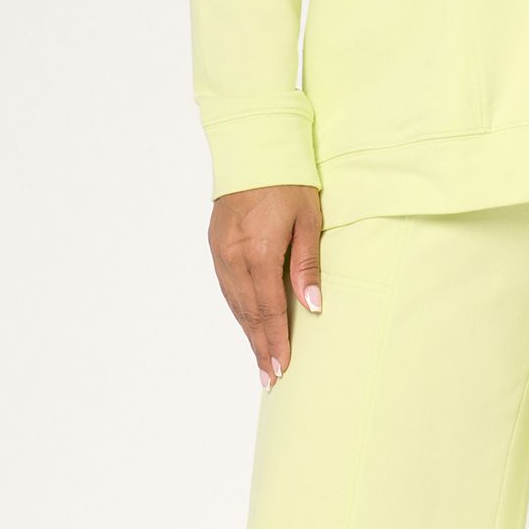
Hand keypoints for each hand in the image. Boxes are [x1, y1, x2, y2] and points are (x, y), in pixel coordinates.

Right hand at [208, 184, 322, 389]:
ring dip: (248, 334)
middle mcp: (234, 258)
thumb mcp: (309, 221)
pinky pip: (227, 289)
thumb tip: (314, 308)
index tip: (282, 370)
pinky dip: (238, 312)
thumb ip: (308, 267)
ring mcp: (221, 253)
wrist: (253, 150)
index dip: (276, 343)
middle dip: (261, 348)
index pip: (270, 311)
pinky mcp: (215, 246)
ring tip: (260, 361)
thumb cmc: (289, 182)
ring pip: (235, 305)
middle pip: (249, 315)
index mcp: (259, 253)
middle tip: (269, 379)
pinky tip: (248, 326)